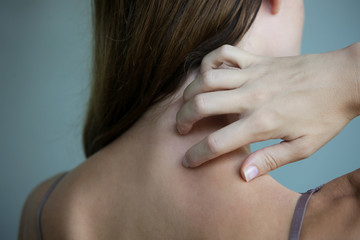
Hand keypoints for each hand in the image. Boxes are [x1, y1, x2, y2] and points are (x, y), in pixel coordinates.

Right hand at [176, 44, 359, 181]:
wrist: (346, 79)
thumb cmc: (326, 115)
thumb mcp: (304, 148)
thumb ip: (271, 161)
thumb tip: (242, 175)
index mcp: (262, 123)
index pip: (217, 142)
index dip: (197, 155)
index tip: (187, 161)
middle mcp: (252, 96)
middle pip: (201, 105)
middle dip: (183, 119)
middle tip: (181, 129)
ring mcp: (253, 74)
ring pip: (206, 79)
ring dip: (189, 92)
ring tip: (187, 104)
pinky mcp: (258, 60)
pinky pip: (225, 53)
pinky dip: (210, 61)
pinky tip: (208, 74)